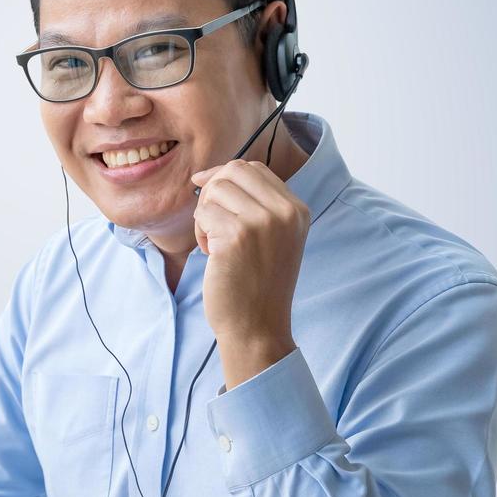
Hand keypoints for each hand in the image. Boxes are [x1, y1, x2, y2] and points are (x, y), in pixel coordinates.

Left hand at [189, 159, 308, 355]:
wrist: (257, 327)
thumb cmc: (256, 285)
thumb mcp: (271, 239)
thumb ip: (254, 206)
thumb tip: (206, 175)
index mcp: (297, 210)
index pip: (254, 169)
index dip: (224, 175)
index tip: (205, 191)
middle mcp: (285, 212)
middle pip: (233, 171)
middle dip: (211, 192)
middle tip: (209, 223)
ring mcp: (262, 222)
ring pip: (215, 191)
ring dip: (204, 215)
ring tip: (214, 243)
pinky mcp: (237, 236)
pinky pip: (202, 213)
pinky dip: (199, 233)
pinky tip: (212, 255)